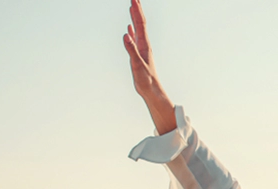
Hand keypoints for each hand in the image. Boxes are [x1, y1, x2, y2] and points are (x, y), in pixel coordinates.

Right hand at [123, 0, 175, 133]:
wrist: (152, 91)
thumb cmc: (146, 81)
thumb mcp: (137, 65)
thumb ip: (131, 50)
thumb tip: (126, 34)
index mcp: (144, 45)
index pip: (141, 24)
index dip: (137, 11)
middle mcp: (144, 45)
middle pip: (140, 23)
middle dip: (137, 10)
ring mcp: (141, 49)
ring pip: (138, 29)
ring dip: (134, 17)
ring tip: (132, 7)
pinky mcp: (139, 54)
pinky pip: (134, 38)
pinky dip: (132, 30)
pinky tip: (129, 27)